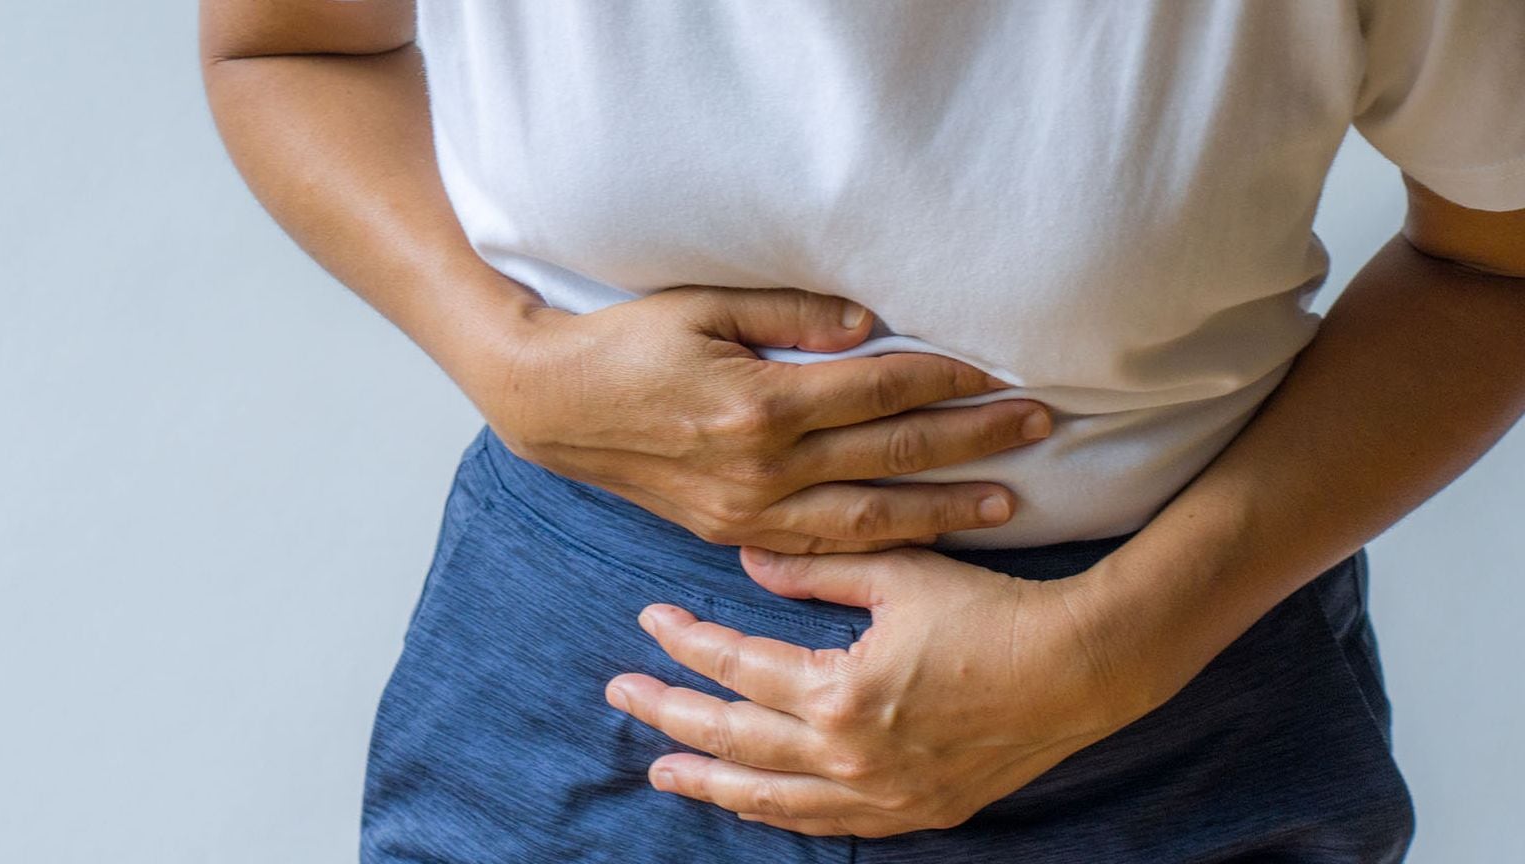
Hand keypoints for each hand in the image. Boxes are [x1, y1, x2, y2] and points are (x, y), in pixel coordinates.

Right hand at [480, 285, 1053, 552]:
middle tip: (1039, 426)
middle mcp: (763, 468)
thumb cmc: (626, 343)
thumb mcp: (702, 307)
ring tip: (1009, 503)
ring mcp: (749, 511)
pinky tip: (924, 539)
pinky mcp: (733, 533)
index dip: (946, 378)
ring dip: (944, 509)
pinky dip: (880, 545)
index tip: (1000, 370)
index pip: (879, 392)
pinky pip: (823, 548)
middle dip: (972, 441)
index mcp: (760, 404)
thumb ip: (791, 317)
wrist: (553, 406)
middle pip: (891, 456)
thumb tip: (870, 324)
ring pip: (869, 518)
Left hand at [602, 546, 1161, 836]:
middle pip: (734, 739)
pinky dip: (778, 812)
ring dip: (710, 780)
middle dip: (670, 715)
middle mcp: (849, 756)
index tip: (650, 620)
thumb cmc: (992, 612)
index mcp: (839, 693)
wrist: (1080, 670)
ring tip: (663, 770)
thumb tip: (748, 563)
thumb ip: (817, 568)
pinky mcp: (914, 813)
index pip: (737, 668)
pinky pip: (825, 823)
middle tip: (620, 695)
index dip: (687, 643)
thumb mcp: (900, 575)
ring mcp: (880, 795)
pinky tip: (752, 804)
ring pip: (770, 798)